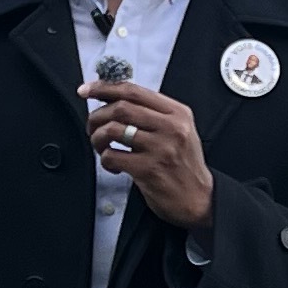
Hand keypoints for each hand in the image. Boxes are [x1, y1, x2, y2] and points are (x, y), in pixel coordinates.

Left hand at [81, 78, 214, 236]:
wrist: (200, 199)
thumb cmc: (184, 165)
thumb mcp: (179, 131)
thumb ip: (153, 114)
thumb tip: (114, 100)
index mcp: (177, 113)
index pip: (134, 91)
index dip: (105, 88)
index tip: (87, 90)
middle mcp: (171, 127)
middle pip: (121, 108)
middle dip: (98, 116)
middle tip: (92, 126)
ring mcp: (160, 148)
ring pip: (113, 130)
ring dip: (98, 137)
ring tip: (101, 146)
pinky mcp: (149, 169)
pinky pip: (113, 156)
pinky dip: (105, 160)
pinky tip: (113, 165)